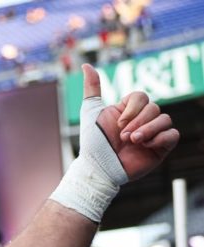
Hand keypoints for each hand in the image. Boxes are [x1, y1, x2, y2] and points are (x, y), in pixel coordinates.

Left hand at [82, 63, 178, 180]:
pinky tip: (145, 146)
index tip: (118, 122)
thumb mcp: (90, 112)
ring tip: (132, 141)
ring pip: (165, 119)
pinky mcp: (160, 147)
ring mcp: (152, 133)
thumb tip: (86, 65)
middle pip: (154, 107)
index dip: (133, 108)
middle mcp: (142, 120)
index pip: (142, 96)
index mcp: (128, 110)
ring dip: (148, 129)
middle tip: (123, 136)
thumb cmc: (93, 142)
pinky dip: (160, 138)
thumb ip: (92, 89)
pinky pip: (173, 135)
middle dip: (138, 121)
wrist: (99, 168)